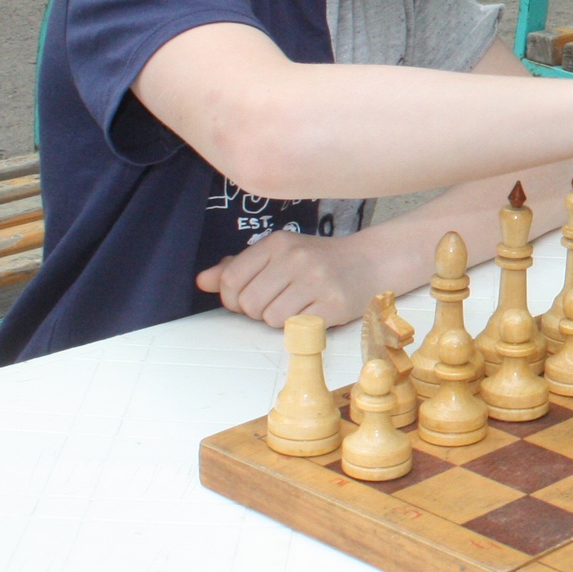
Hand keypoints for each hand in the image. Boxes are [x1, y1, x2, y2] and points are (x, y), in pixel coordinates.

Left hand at [198, 229, 386, 329]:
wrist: (370, 263)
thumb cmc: (319, 261)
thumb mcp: (278, 255)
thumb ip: (239, 267)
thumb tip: (202, 281)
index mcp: (277, 243)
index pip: (231, 280)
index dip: (231, 298)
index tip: (246, 299)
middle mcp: (296, 258)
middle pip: (248, 303)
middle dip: (257, 311)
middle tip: (277, 302)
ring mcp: (316, 281)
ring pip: (271, 318)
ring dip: (279, 320)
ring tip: (297, 306)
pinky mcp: (333, 304)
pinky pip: (296, 328)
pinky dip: (299, 327)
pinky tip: (311, 312)